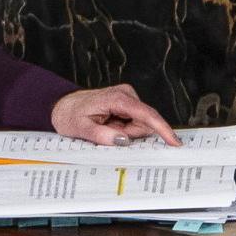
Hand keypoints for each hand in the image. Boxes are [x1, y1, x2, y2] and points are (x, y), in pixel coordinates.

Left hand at [47, 86, 176, 145]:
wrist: (61, 105)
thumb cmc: (69, 115)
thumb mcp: (80, 129)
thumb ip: (102, 135)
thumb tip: (123, 140)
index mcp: (117, 98)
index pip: (146, 114)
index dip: (162, 128)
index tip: (174, 142)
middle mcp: (126, 94)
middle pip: (144, 122)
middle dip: (130, 134)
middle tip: (107, 134)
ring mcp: (128, 97)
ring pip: (140, 123)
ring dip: (125, 132)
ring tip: (105, 128)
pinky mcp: (127, 103)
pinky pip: (134, 121)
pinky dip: (123, 128)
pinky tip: (109, 125)